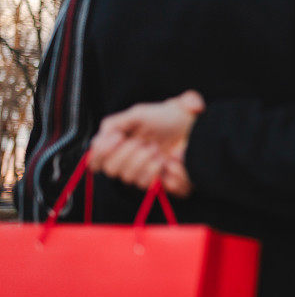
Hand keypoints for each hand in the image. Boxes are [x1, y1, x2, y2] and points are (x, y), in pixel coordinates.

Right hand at [89, 90, 204, 196]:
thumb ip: (113, 124)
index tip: (118, 138)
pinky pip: (145, 183)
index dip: (101, 151)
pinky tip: (164, 161)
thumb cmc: (172, 117)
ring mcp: (143, 170)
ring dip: (141, 161)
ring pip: (127, 177)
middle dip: (126, 154)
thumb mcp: (139, 113)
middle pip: (110, 168)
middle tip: (143, 142)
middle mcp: (129, 158)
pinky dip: (153, 170)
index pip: (97, 157)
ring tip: (156, 149)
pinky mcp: (157, 181)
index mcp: (121, 142)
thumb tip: (97, 141)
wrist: (195, 128)